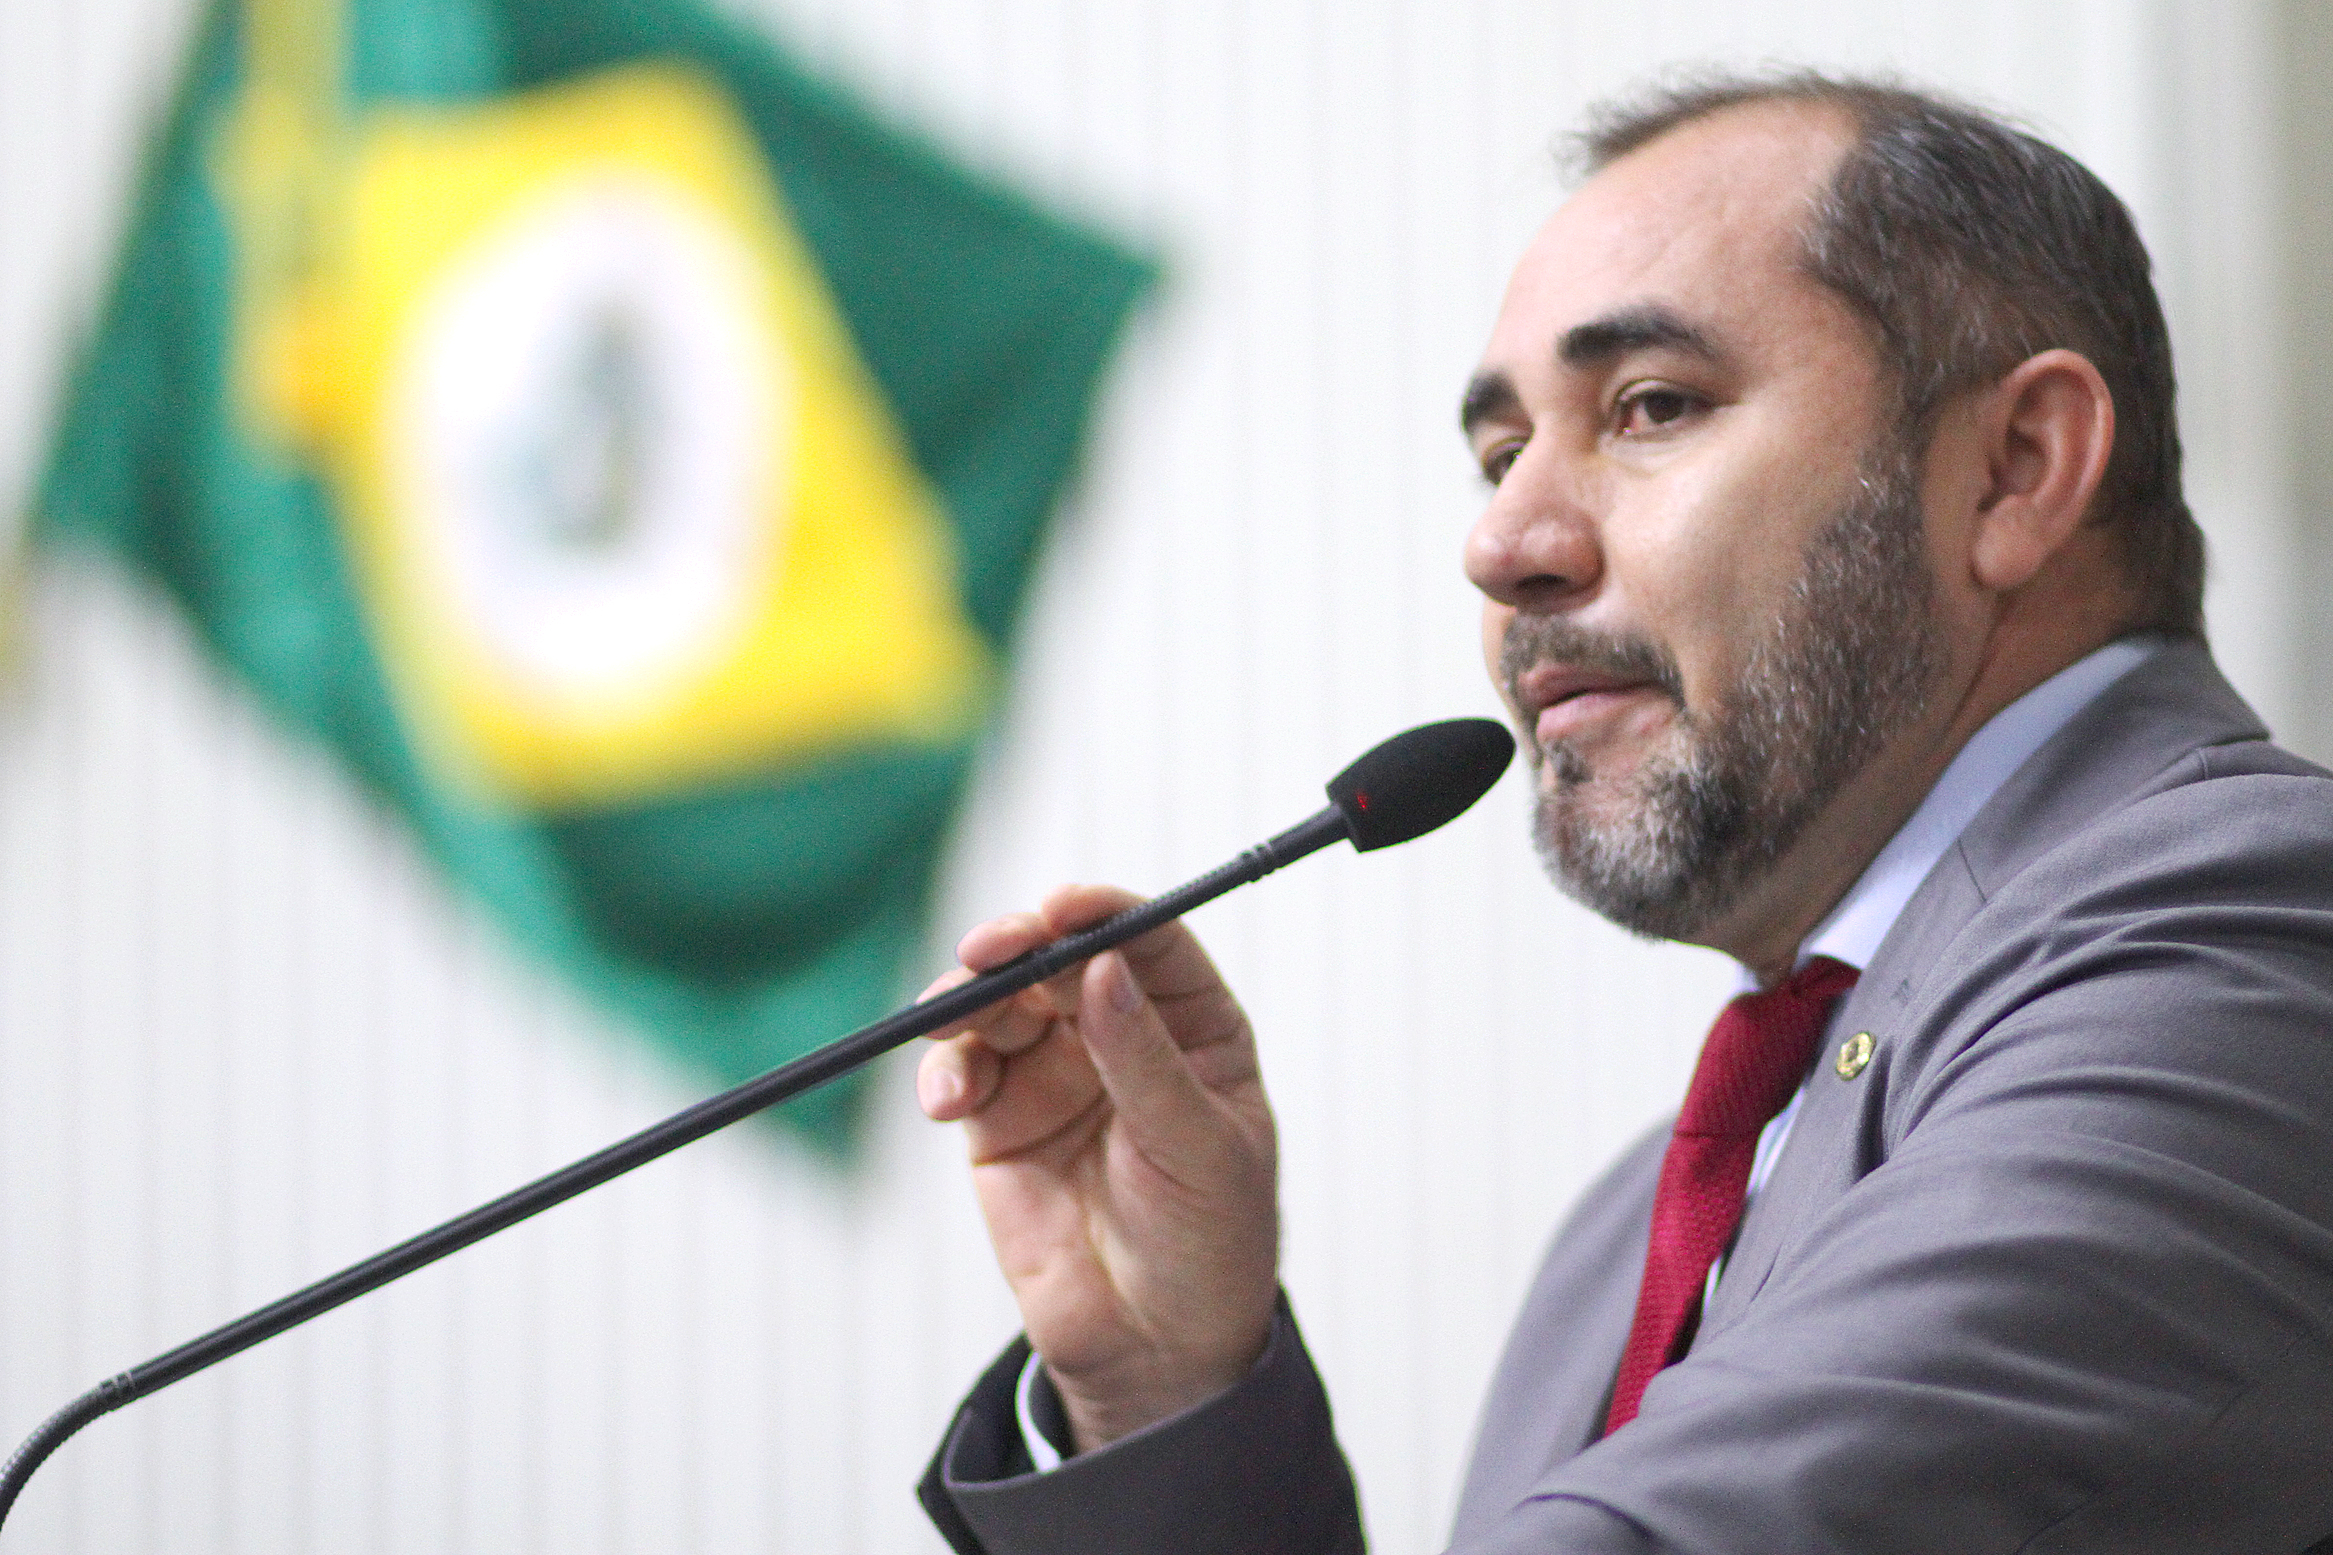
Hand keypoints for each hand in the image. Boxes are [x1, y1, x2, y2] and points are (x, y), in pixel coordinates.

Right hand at [917, 883, 1278, 1450]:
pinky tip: (948, 1099)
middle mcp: (1119, 1034)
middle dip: (1018, 946)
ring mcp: (1055, 1073)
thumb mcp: (1195, 1147)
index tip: (1061, 908)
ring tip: (947, 1024)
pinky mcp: (1000, 1120)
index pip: (1147, 941)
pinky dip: (945, 1071)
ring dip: (967, 1002)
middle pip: (1059, 959)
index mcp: (1192, 1026)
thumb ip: (1143, 1059)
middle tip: (988, 952)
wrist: (1156, 1351)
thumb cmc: (1208, 1244)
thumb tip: (1103, 968)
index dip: (1102, 914)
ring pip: (1000, 1004)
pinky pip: (962, 1071)